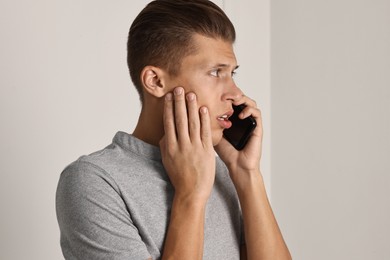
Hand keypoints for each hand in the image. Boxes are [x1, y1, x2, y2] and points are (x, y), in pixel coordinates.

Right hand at [159, 87, 214, 201]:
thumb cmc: (179, 176)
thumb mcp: (167, 160)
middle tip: (179, 88)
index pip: (169, 122)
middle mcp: (181, 145)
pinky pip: (205, 132)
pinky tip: (203, 109)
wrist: (192, 191)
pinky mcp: (207, 151)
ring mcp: (194, 148)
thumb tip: (166, 131)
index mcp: (169, 147)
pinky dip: (204, 120)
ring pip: (192, 123)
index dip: (169, 108)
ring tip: (191, 94)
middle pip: (180, 119)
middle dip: (179, 102)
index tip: (169, 96)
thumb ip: (165, 144)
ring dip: (191, 107)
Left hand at [215, 94, 262, 183]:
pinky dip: (249, 110)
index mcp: (232, 118)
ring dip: (242, 99)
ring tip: (233, 101)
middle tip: (223, 95)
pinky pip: (257, 113)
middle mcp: (242, 118)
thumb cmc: (226, 153)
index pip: (230, 100)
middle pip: (240, 98)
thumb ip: (206, 123)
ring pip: (250, 102)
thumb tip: (192, 113)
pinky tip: (240, 115)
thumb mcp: (213, 134)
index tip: (216, 95)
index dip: (224, 95)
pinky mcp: (258, 127)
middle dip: (232, 94)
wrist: (238, 166)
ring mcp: (250, 122)